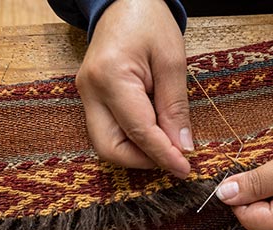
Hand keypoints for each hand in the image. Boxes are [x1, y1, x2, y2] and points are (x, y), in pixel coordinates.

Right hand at [76, 0, 192, 178]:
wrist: (123, 1)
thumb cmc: (149, 22)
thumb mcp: (172, 62)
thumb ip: (176, 108)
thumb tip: (182, 148)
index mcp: (110, 77)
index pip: (138, 131)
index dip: (163, 155)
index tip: (185, 169)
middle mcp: (91, 92)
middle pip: (110, 149)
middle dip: (143, 160)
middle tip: (175, 157)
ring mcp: (87, 97)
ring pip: (107, 145)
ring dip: (138, 152)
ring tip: (167, 141)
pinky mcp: (91, 100)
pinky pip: (109, 131)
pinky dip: (133, 139)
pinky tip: (154, 131)